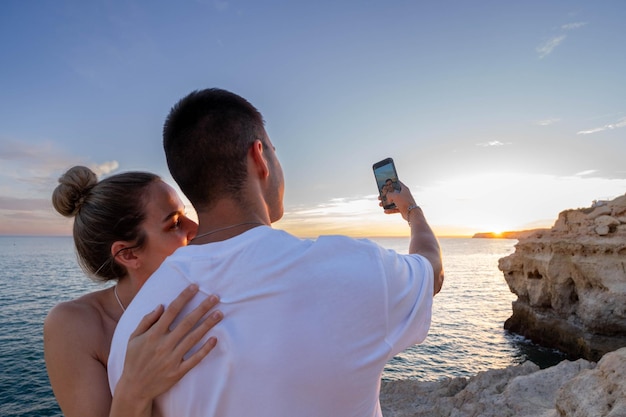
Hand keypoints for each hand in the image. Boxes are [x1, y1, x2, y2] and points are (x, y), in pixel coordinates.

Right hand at [115, 284, 221, 403]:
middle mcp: (164, 345)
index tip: (195, 286)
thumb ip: (146, 321)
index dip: (184, 297)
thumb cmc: (134, 360)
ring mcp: (172, 359)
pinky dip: (205, 350)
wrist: (134, 388)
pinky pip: (194, 359)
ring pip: (193, 338)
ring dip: (207, 325)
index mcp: (153, 334)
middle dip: (202, 308)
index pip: (171, 311)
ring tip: (219, 313)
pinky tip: (215, 339)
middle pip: (187, 322)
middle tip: (215, 297)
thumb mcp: (133, 338)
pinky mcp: (178, 372)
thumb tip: (161, 306)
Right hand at [379, 180, 416, 220]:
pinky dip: (390, 210)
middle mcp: (404, 195)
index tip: (386, 183)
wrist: (412, 213)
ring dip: (386, 203)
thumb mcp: (395, 196)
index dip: (391, 182)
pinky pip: (395, 208)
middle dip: (386, 195)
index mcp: (404, 189)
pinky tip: (385, 211)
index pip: (397, 183)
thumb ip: (389, 194)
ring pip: (393, 201)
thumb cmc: (405, 202)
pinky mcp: (402, 208)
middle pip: (393, 193)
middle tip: (380, 196)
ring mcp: (403, 202)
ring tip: (380, 204)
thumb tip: (387, 196)